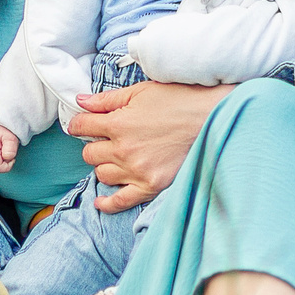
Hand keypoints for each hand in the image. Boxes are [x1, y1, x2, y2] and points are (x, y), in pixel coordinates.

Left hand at [66, 80, 232, 212]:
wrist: (214, 118)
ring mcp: (137, 170)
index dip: (80, 124)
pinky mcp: (151, 186)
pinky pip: (120, 201)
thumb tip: (80, 101)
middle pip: (90, 154)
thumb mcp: (141, 91)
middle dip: (95, 145)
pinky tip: (101, 200)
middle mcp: (124, 150)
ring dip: (106, 166)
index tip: (83, 125)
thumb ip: (107, 99)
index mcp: (118, 123)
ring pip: (102, 175)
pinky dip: (108, 203)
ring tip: (119, 158)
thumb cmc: (180, 100)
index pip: (81, 127)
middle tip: (109, 140)